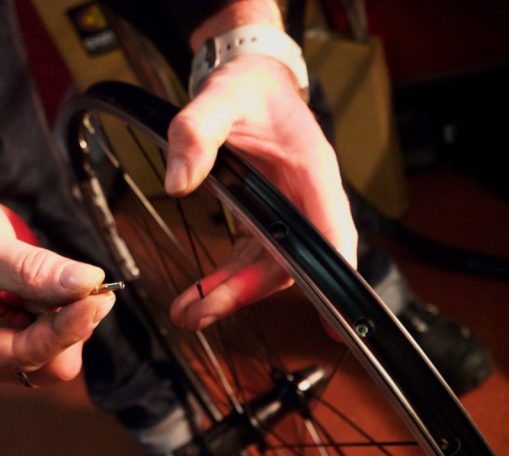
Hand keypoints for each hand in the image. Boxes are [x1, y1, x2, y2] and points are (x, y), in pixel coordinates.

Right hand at [0, 191, 115, 384]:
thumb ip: (33, 270)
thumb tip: (89, 283)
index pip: (24, 354)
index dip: (67, 328)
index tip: (100, 298)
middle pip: (48, 362)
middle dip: (68, 321)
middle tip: (84, 279)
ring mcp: (0, 354)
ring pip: (59, 352)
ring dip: (67, 313)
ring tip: (44, 273)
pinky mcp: (21, 339)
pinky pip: (58, 334)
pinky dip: (64, 307)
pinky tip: (46, 282)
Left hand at [164, 55, 357, 329]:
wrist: (250, 82)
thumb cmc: (247, 88)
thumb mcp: (219, 98)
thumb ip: (196, 134)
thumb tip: (177, 182)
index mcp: (312, 171)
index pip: (329, 233)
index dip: (332, 278)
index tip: (331, 319)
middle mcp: (306, 200)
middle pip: (290, 261)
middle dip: (245, 292)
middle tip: (197, 313)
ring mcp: (287, 212)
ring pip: (268, 267)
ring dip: (230, 293)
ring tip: (188, 313)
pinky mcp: (265, 219)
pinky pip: (251, 257)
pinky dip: (227, 279)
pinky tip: (200, 294)